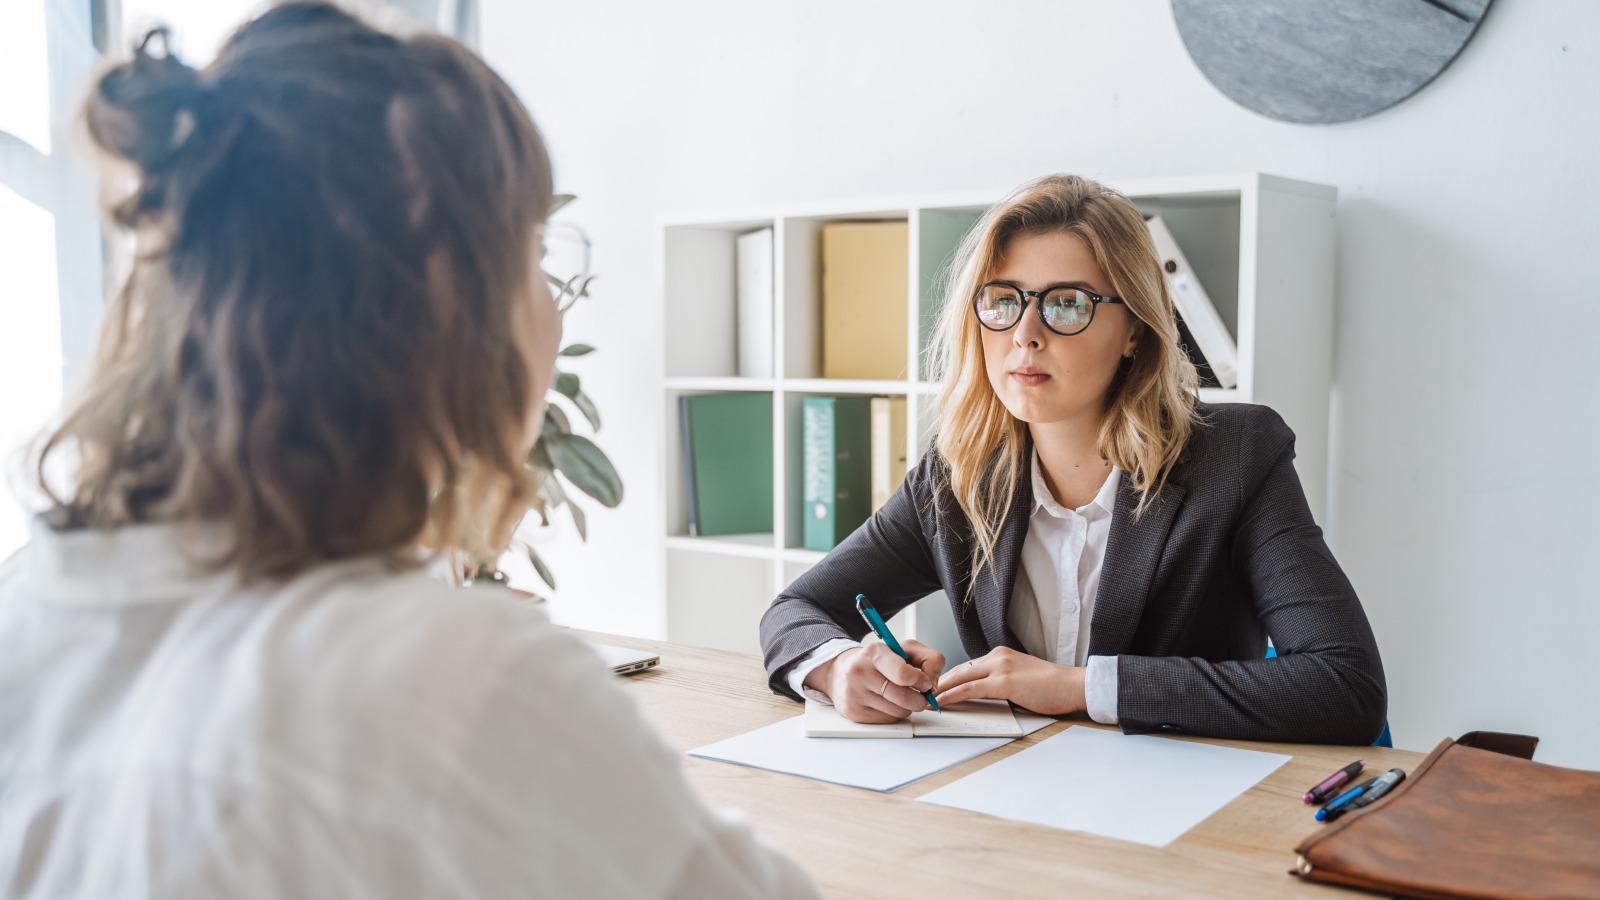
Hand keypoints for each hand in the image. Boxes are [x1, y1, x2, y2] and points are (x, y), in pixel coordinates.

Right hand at [804, 640, 945, 723]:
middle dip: (919, 699)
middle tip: (919, 694)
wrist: (840, 671)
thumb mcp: (904, 649)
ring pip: (899, 711)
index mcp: (874, 653)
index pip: (903, 674)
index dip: (921, 681)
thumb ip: (929, 659)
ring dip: (907, 707)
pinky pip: (888, 720)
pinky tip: (886, 702)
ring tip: (899, 695)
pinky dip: (893, 713)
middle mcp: (859, 672)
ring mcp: (854, 694)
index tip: (925, 682)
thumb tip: (934, 683)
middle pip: (904, 698)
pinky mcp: (853, 712)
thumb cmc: (877, 661)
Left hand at [935, 646, 1085, 715]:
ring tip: (925, 700)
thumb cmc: (1052, 687)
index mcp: (1001, 655)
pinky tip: (941, 703)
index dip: (949, 678)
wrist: (1072, 685)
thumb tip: (983, 694)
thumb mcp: (1021, 678)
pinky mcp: (1003, 682)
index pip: (967, 666)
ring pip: (960, 678)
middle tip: (921, 694)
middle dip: (938, 683)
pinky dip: (951, 696)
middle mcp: (997, 657)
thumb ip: (1001, 681)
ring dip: (940, 690)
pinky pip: (969, 689)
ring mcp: (999, 668)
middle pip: (959, 670)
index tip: (935, 688)